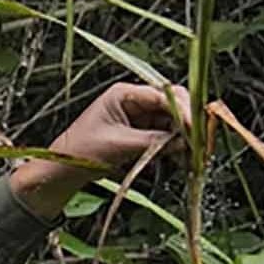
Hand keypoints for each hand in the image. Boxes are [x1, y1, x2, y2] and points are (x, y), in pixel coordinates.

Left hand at [12, 81, 191, 218]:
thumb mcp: (119, 145)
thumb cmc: (81, 151)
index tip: (195, 128)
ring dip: (184, 137)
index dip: (184, 110)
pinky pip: (165, 135)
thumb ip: (153, 141)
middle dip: (188, 123)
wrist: (62, 169)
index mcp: (124, 93)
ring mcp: (139, 116)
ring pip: (173, 121)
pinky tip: (183, 158)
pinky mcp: (140, 132)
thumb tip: (183, 141)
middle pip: (174, 104)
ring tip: (194, 155)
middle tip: (200, 143)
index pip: (164, 95)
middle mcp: (134, 100)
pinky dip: (175, 146)